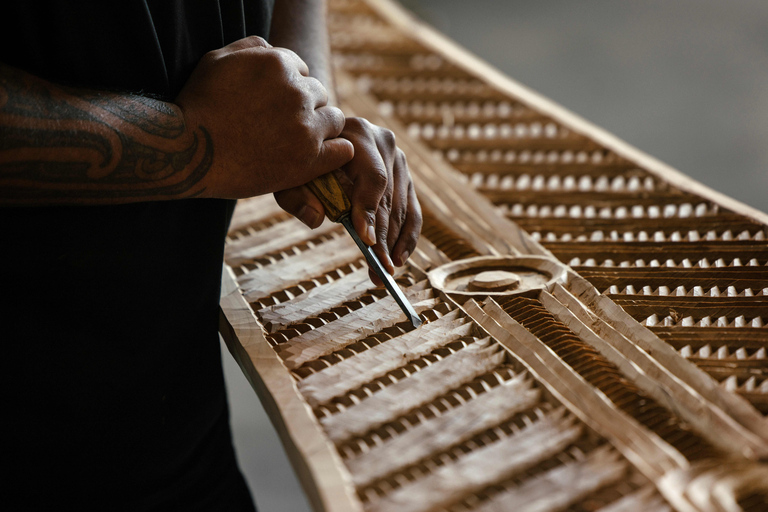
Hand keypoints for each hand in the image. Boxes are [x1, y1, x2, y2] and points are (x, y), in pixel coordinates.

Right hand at [175, 36, 353, 198]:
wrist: (190, 153)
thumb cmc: (197, 106)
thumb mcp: (216, 60)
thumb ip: (250, 47)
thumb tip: (273, 48)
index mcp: (279, 63)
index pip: (302, 71)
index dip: (288, 89)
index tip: (274, 106)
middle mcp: (298, 91)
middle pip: (318, 94)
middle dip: (304, 107)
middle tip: (282, 127)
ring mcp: (306, 127)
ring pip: (333, 120)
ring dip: (321, 128)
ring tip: (298, 142)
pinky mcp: (310, 160)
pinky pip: (344, 150)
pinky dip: (337, 152)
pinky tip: (322, 157)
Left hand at [275, 117, 421, 283]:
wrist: (317, 141)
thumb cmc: (302, 161)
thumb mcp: (290, 175)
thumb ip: (296, 196)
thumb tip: (316, 218)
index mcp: (356, 134)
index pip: (372, 177)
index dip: (370, 210)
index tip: (366, 239)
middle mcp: (384, 143)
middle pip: (388, 198)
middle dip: (382, 237)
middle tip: (378, 267)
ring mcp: (399, 161)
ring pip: (401, 208)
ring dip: (394, 243)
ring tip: (385, 271)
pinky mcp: (405, 178)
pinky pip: (412, 211)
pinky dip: (407, 237)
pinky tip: (399, 259)